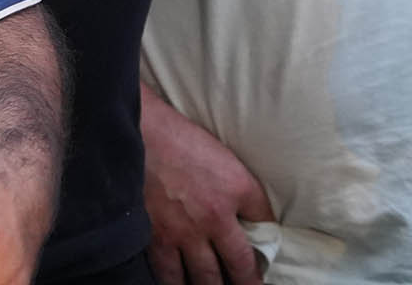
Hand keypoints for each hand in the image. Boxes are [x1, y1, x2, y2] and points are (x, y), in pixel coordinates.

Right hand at [143, 91, 275, 284]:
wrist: (146, 141)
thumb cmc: (190, 145)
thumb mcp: (231, 163)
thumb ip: (247, 195)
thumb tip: (261, 221)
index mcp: (238, 194)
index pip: (263, 230)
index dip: (265, 255)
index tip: (263, 274)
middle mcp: (214, 219)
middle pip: (235, 264)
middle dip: (243, 282)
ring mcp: (183, 233)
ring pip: (203, 276)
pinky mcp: (155, 239)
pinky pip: (168, 274)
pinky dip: (176, 284)